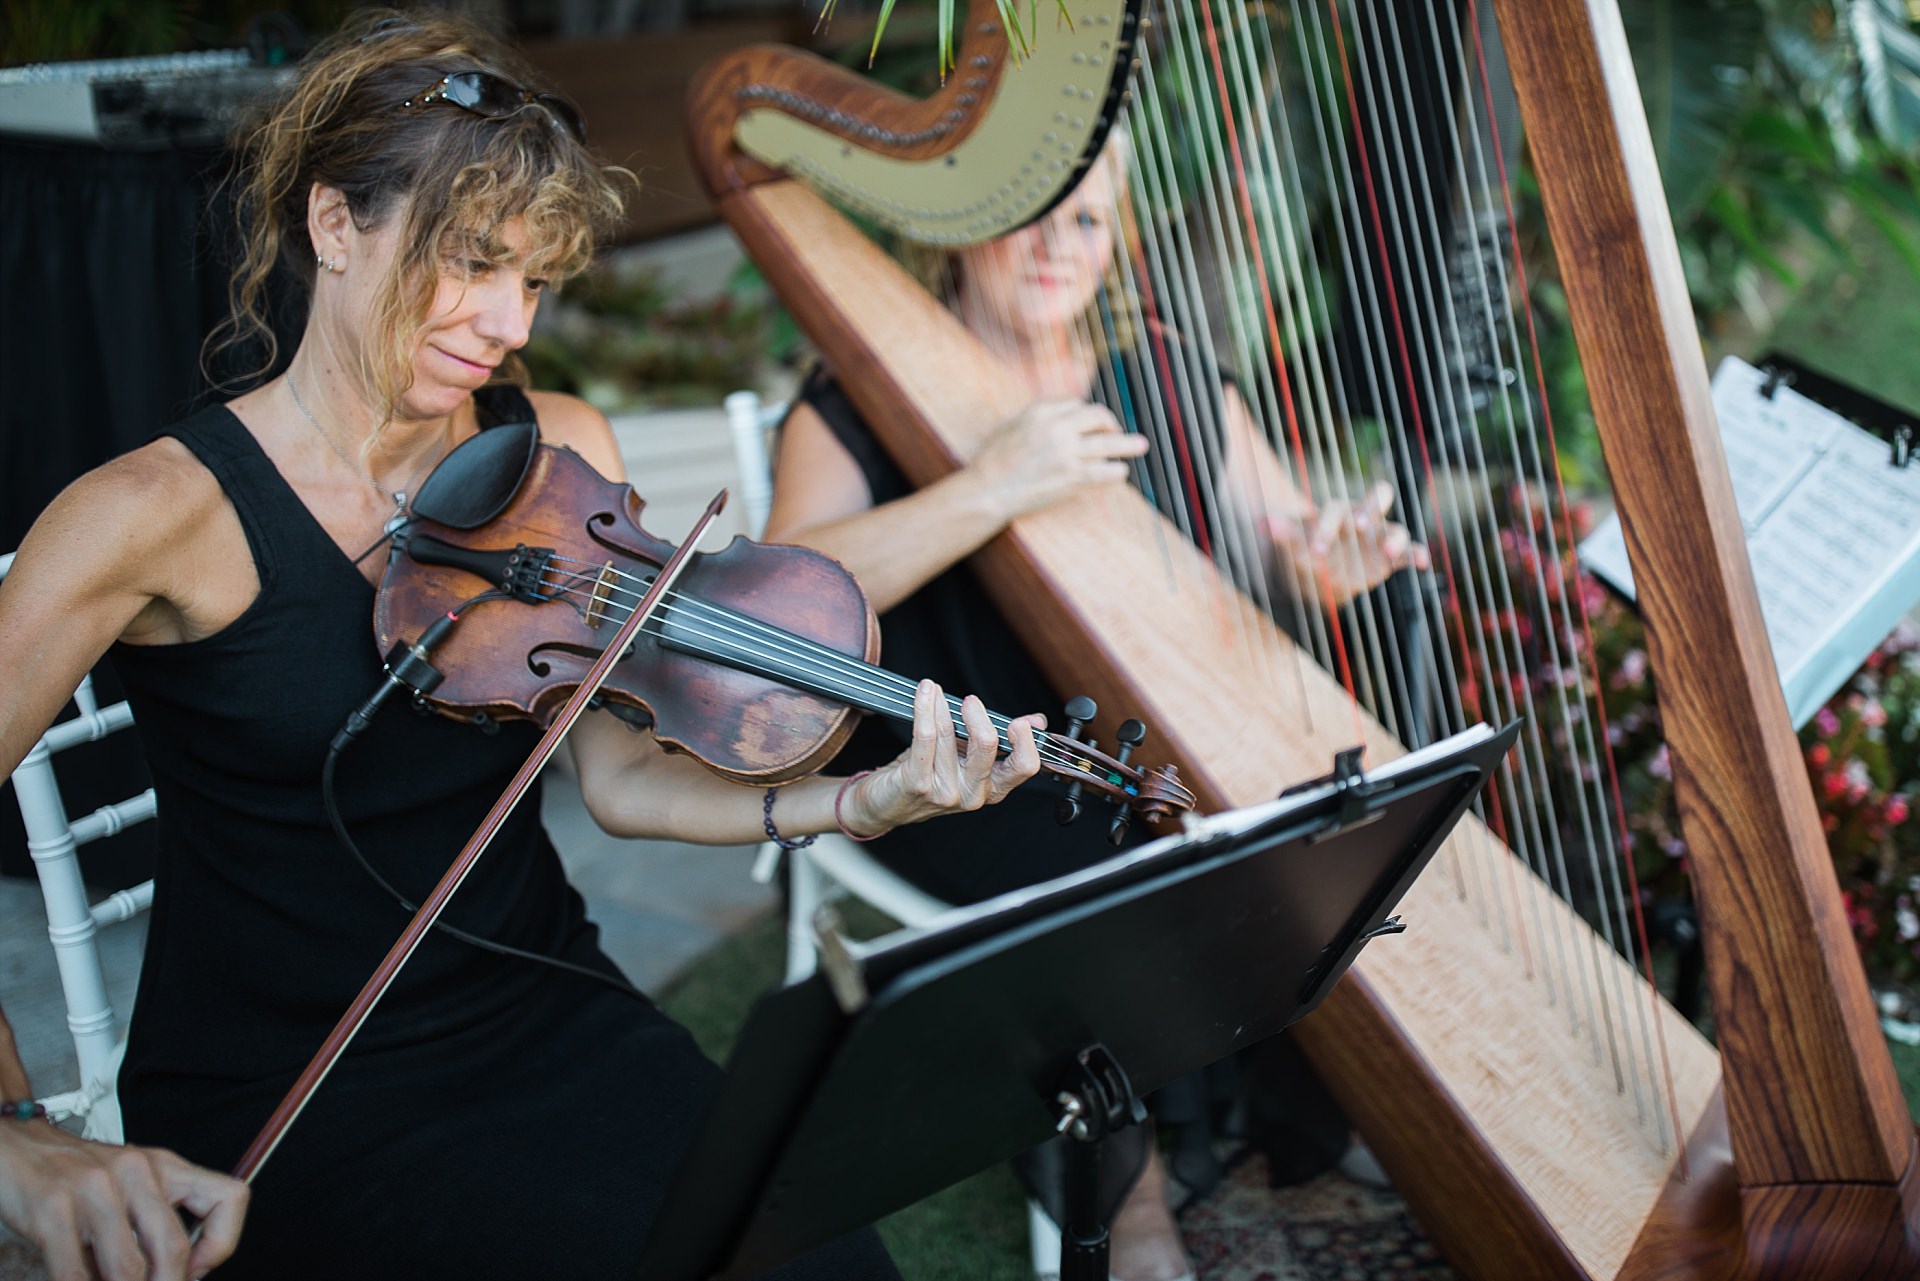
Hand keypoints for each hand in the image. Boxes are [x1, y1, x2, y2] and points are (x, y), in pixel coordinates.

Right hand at [0, 1121, 247, 1280]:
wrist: (17, 1145)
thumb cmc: (76, 1172)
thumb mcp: (132, 1183)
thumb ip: (159, 1220)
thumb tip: (184, 1273)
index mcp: (164, 1166)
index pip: (229, 1198)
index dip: (221, 1244)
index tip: (196, 1270)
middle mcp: (136, 1173)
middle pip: (173, 1248)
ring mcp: (93, 1191)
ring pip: (128, 1268)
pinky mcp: (53, 1210)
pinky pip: (76, 1274)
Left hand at [842, 680, 1041, 832]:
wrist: (887, 805)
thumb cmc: (929, 777)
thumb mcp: (969, 760)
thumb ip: (1000, 741)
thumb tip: (1035, 721)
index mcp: (992, 788)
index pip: (1023, 767)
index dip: (1025, 741)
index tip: (1019, 721)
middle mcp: (973, 793)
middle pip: (987, 746)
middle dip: (978, 715)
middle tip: (970, 701)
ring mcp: (946, 792)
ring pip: (948, 734)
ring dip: (940, 705)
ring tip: (934, 691)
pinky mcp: (918, 784)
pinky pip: (924, 737)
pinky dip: (925, 708)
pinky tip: (925, 694)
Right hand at [966, 400, 1148, 523]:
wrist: (987, 490)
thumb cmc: (993, 460)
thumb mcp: (1011, 425)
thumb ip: (1037, 417)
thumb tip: (1061, 414)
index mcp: (1040, 410)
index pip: (1077, 404)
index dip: (1088, 414)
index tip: (1092, 424)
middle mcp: (1057, 427)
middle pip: (1098, 416)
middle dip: (1112, 423)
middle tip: (1119, 432)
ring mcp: (1066, 452)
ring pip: (1108, 443)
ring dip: (1128, 445)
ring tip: (1142, 446)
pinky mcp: (1071, 477)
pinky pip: (1104, 471)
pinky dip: (1116, 471)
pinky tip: (1121, 473)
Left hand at [1266, 481, 1428, 606]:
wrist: (1320, 571)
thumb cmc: (1307, 547)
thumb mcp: (1294, 542)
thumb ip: (1283, 532)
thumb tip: (1261, 522)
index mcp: (1338, 510)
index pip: (1336, 508)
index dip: (1327, 525)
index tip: (1316, 548)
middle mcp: (1363, 517)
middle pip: (1375, 498)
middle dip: (1368, 509)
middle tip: (1359, 526)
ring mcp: (1379, 537)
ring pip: (1395, 528)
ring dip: (1395, 538)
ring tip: (1390, 551)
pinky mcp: (1391, 558)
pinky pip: (1409, 552)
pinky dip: (1417, 554)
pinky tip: (1423, 563)